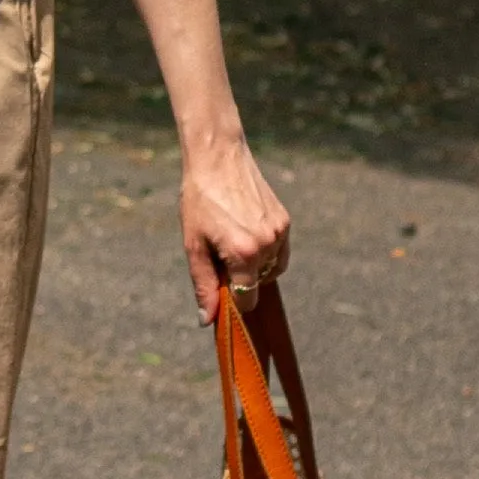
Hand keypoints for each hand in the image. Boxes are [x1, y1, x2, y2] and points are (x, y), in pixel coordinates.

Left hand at [180, 131, 290, 323]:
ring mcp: (279, 233)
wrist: (217, 158)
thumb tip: (208, 320)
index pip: (247, 301)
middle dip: (239, 279)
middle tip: (218, 253)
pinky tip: (245, 232)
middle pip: (258, 285)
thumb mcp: (193, 245)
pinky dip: (265, 251)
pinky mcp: (285, 221)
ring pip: (271, 270)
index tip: (220, 291)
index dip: (232, 302)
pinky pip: (279, 251)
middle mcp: (267, 246)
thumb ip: (203, 284)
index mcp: (243, 254)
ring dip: (254, 266)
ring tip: (231, 239)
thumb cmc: (199, 201)